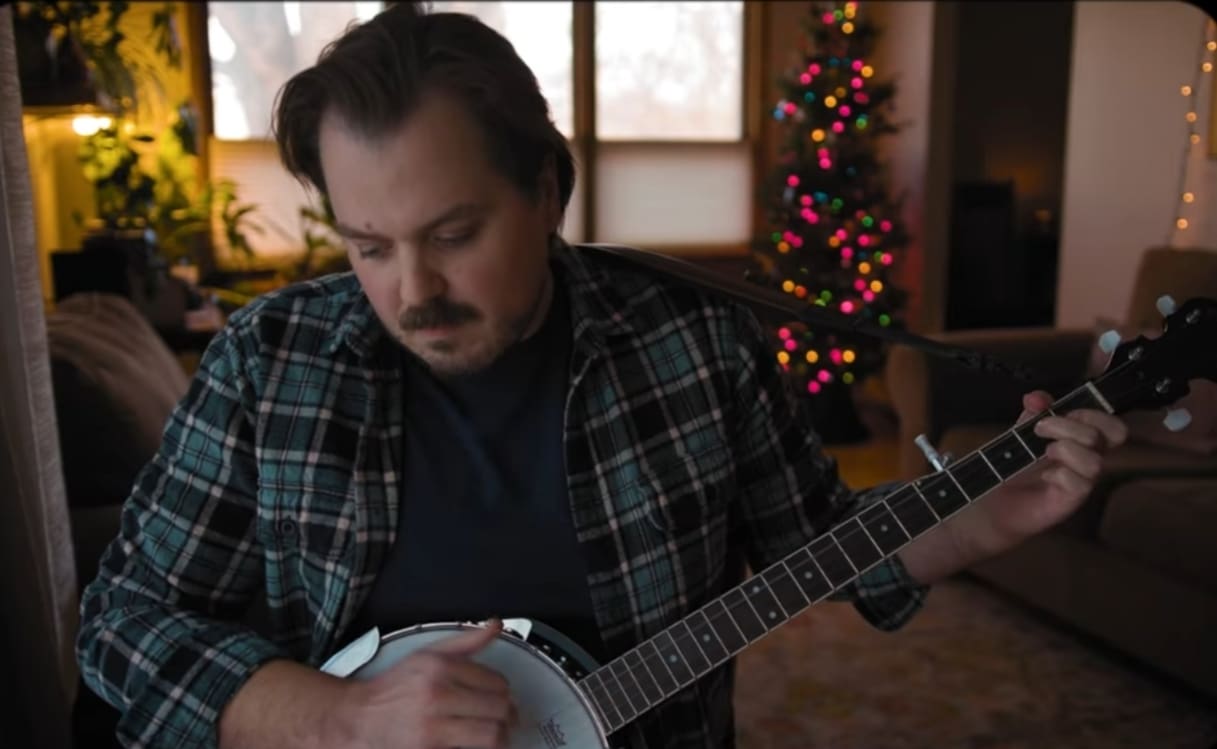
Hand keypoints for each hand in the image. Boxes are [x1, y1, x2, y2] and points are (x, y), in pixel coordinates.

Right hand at [345, 619, 517, 748]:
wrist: (358, 717)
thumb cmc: (392, 689)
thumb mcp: (427, 654)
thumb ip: (466, 641)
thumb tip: (495, 626)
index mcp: (439, 666)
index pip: (496, 682)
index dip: (504, 693)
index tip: (502, 698)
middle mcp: (437, 693)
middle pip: (498, 707)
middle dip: (508, 716)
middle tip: (506, 720)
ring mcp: (433, 724)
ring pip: (491, 734)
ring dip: (501, 737)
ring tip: (498, 736)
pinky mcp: (429, 748)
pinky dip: (478, 748)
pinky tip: (475, 743)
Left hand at [957, 390, 1128, 557]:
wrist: (993, 502)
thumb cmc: (1014, 467)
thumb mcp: (1022, 432)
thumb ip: (1033, 412)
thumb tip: (1036, 397)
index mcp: (1082, 441)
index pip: (1111, 424)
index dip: (1091, 412)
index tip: (1054, 412)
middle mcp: (1088, 460)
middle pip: (1113, 435)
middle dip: (1075, 425)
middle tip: (1041, 429)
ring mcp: (1082, 481)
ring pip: (1097, 461)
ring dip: (1067, 448)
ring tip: (1043, 452)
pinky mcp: (1070, 501)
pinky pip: (1081, 484)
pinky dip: (1060, 473)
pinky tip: (1044, 475)